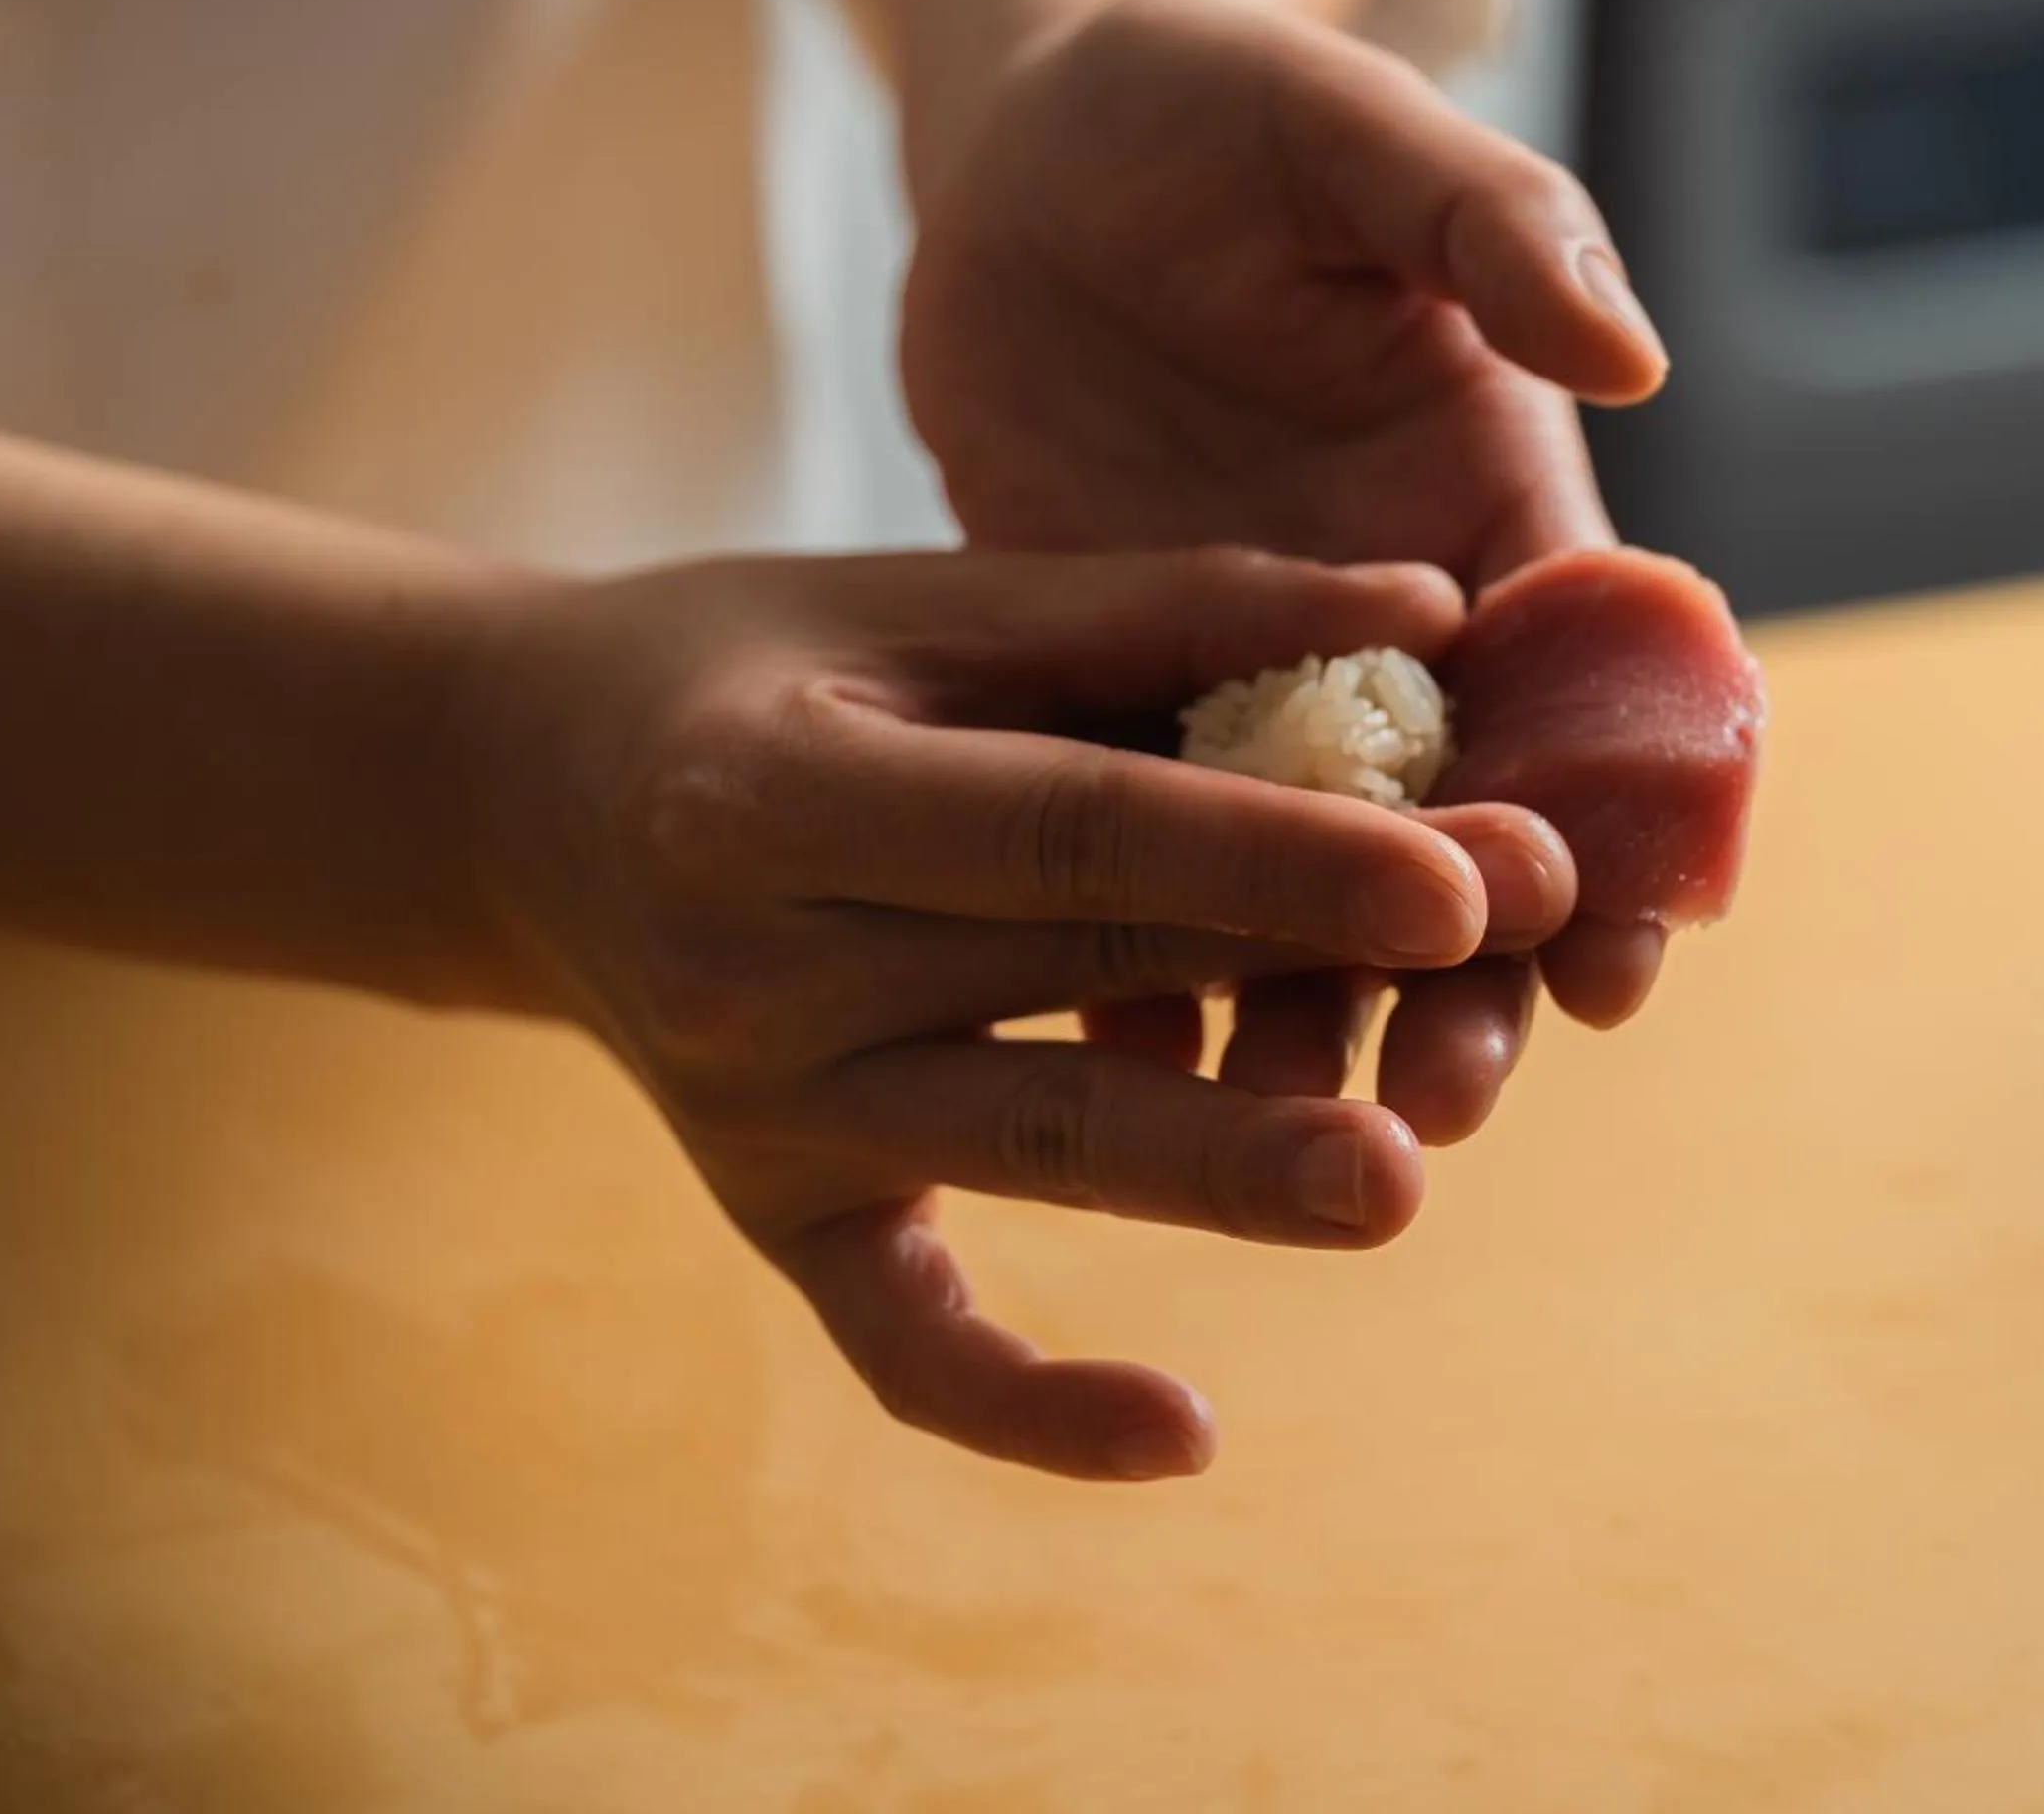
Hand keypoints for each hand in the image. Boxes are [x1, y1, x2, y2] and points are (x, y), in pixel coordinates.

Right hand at [450, 545, 1575, 1478]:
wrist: (523, 798)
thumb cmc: (749, 667)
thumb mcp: (918, 607)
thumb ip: (1164, 609)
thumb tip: (1435, 616)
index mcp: (774, 787)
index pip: (1070, 830)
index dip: (1271, 849)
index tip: (1463, 867)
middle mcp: (748, 967)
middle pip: (1068, 976)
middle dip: (1305, 966)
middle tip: (1521, 959)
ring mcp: (755, 1114)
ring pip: (1021, 1152)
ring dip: (1218, 1174)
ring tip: (1396, 1185)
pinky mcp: (772, 1214)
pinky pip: (899, 1342)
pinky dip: (1025, 1403)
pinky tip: (1186, 1438)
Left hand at [901, 0, 1675, 1048]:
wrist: (1039, 142)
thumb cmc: (1219, 110)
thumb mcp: (1357, 135)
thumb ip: (1493, 230)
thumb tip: (1631, 359)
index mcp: (1494, 506)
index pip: (1592, 704)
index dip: (1622, 840)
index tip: (1618, 967)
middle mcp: (1392, 621)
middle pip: (1461, 834)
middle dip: (1471, 974)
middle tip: (1447, 1103)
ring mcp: (1250, 669)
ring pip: (1308, 878)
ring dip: (1314, 1004)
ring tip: (1287, 1130)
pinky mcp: (1116, 687)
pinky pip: (1144, 849)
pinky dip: (1141, 957)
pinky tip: (1121, 1067)